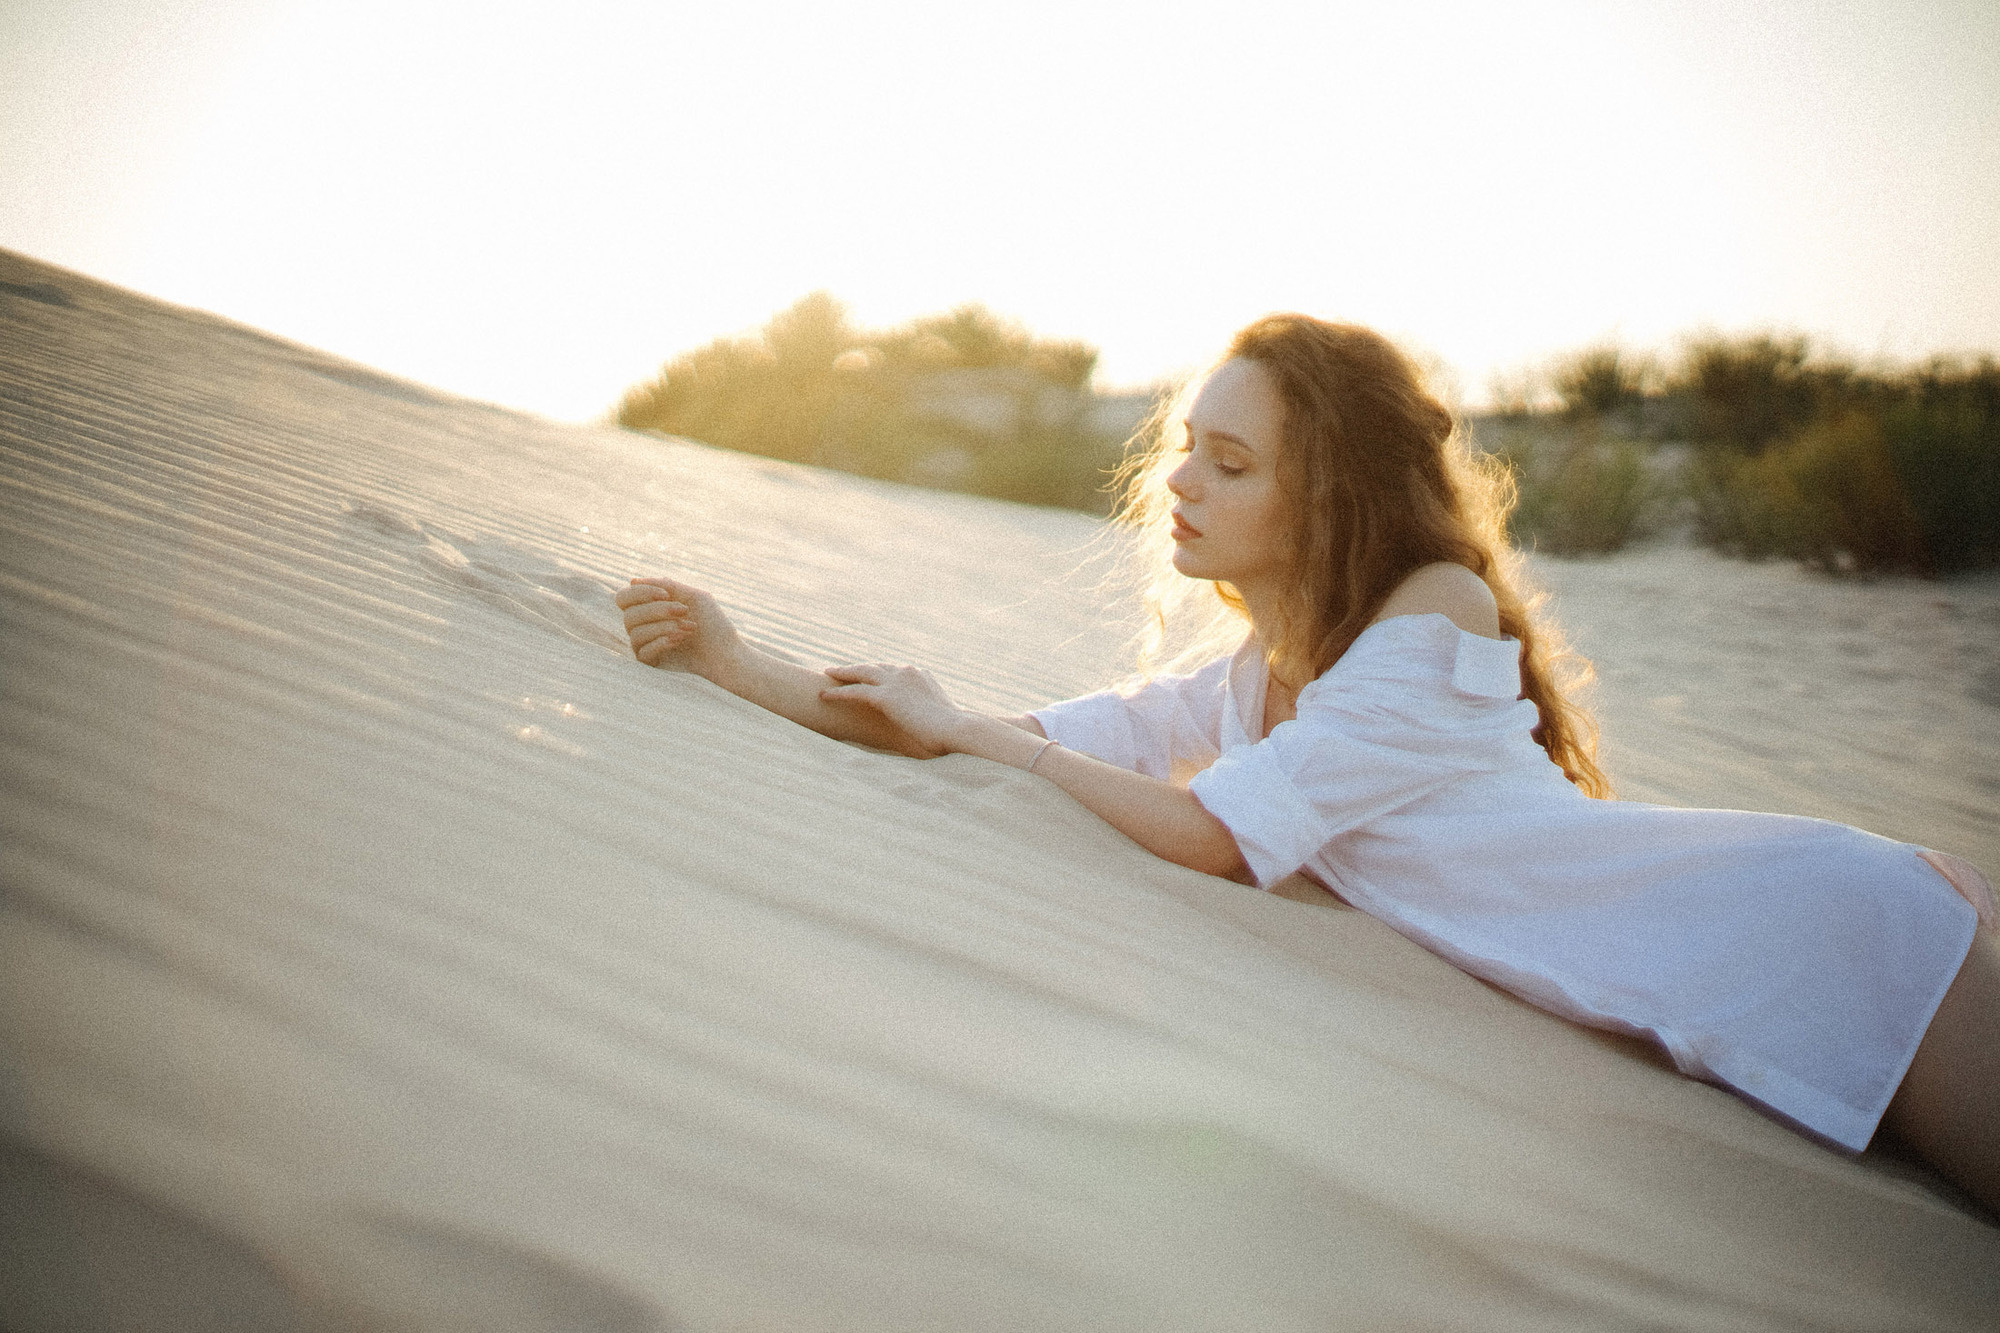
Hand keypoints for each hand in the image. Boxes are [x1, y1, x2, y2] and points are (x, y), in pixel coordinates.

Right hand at [615, 576, 741, 678]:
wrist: (727, 654)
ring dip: (664, 626)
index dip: (640, 593)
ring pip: (635, 633)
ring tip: (689, 627)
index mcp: (650, 608)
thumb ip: (666, 586)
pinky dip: (662, 642)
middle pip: (629, 615)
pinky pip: (642, 652)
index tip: (666, 595)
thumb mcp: (693, 598)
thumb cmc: (713, 625)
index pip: (624, 598)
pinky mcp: (651, 665)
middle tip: (684, 611)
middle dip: (657, 610)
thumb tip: (632, 581)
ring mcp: (646, 647)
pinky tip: (680, 639)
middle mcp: (644, 627)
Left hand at [818, 663, 971, 757]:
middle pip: (876, 666)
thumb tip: (928, 730)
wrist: (958, 730)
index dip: (879, 672)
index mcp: (922, 676)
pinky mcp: (886, 696)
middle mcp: (908, 672)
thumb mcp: (941, 719)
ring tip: (828, 674)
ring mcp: (896, 682)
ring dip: (843, 673)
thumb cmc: (954, 733)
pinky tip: (824, 695)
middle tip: (841, 669)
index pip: (894, 669)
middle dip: (858, 667)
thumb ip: (928, 716)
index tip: (867, 675)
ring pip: (862, 673)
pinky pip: (855, 691)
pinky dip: (838, 693)